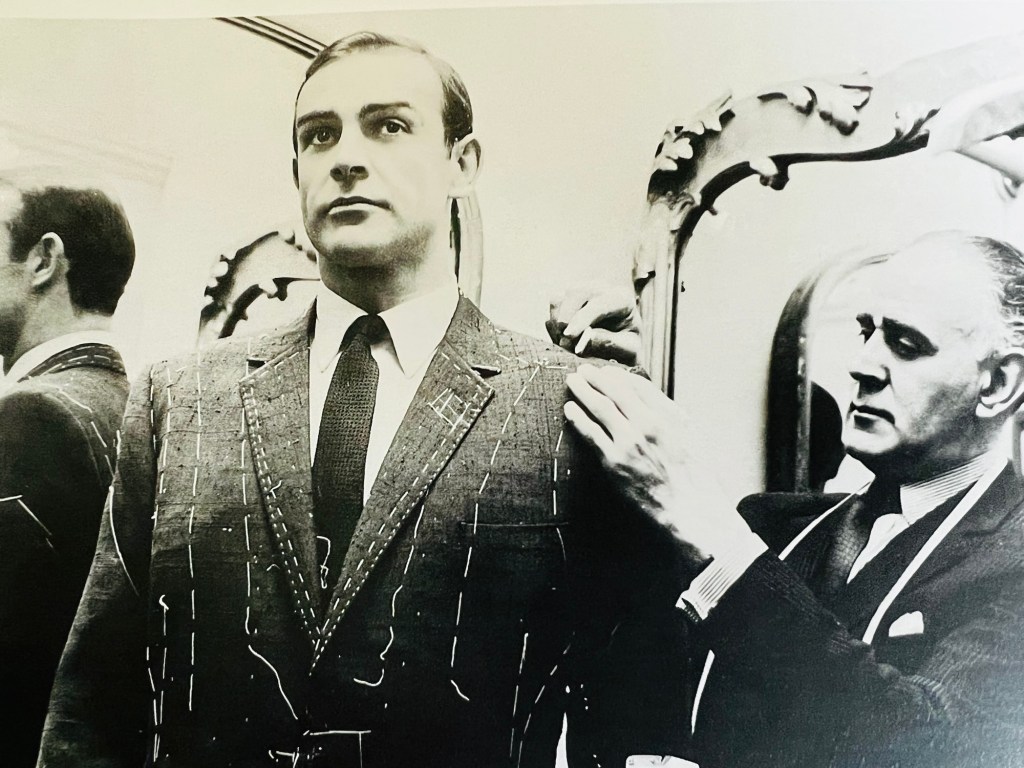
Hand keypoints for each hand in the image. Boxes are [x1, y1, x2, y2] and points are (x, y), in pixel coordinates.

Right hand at [546, 283, 641, 365]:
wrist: (621, 344)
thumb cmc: (627, 348)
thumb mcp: (628, 351)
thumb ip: (610, 344)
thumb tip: (587, 338)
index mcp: (622, 300)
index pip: (598, 304)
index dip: (582, 319)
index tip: (569, 336)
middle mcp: (602, 289)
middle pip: (575, 292)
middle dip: (566, 317)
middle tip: (564, 343)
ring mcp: (583, 291)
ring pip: (559, 298)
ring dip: (557, 323)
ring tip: (567, 345)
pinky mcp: (568, 298)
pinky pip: (553, 307)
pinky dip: (553, 325)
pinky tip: (563, 339)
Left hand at [564, 364, 750, 561]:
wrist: (690, 508)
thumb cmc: (694, 475)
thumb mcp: (691, 435)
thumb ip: (670, 414)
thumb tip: (649, 398)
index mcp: (669, 415)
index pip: (638, 385)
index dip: (619, 376)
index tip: (606, 371)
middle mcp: (648, 424)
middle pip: (616, 391)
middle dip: (596, 377)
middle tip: (583, 369)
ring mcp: (629, 442)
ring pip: (600, 408)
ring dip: (583, 391)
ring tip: (572, 382)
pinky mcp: (614, 462)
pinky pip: (591, 434)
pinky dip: (578, 418)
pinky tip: (570, 410)